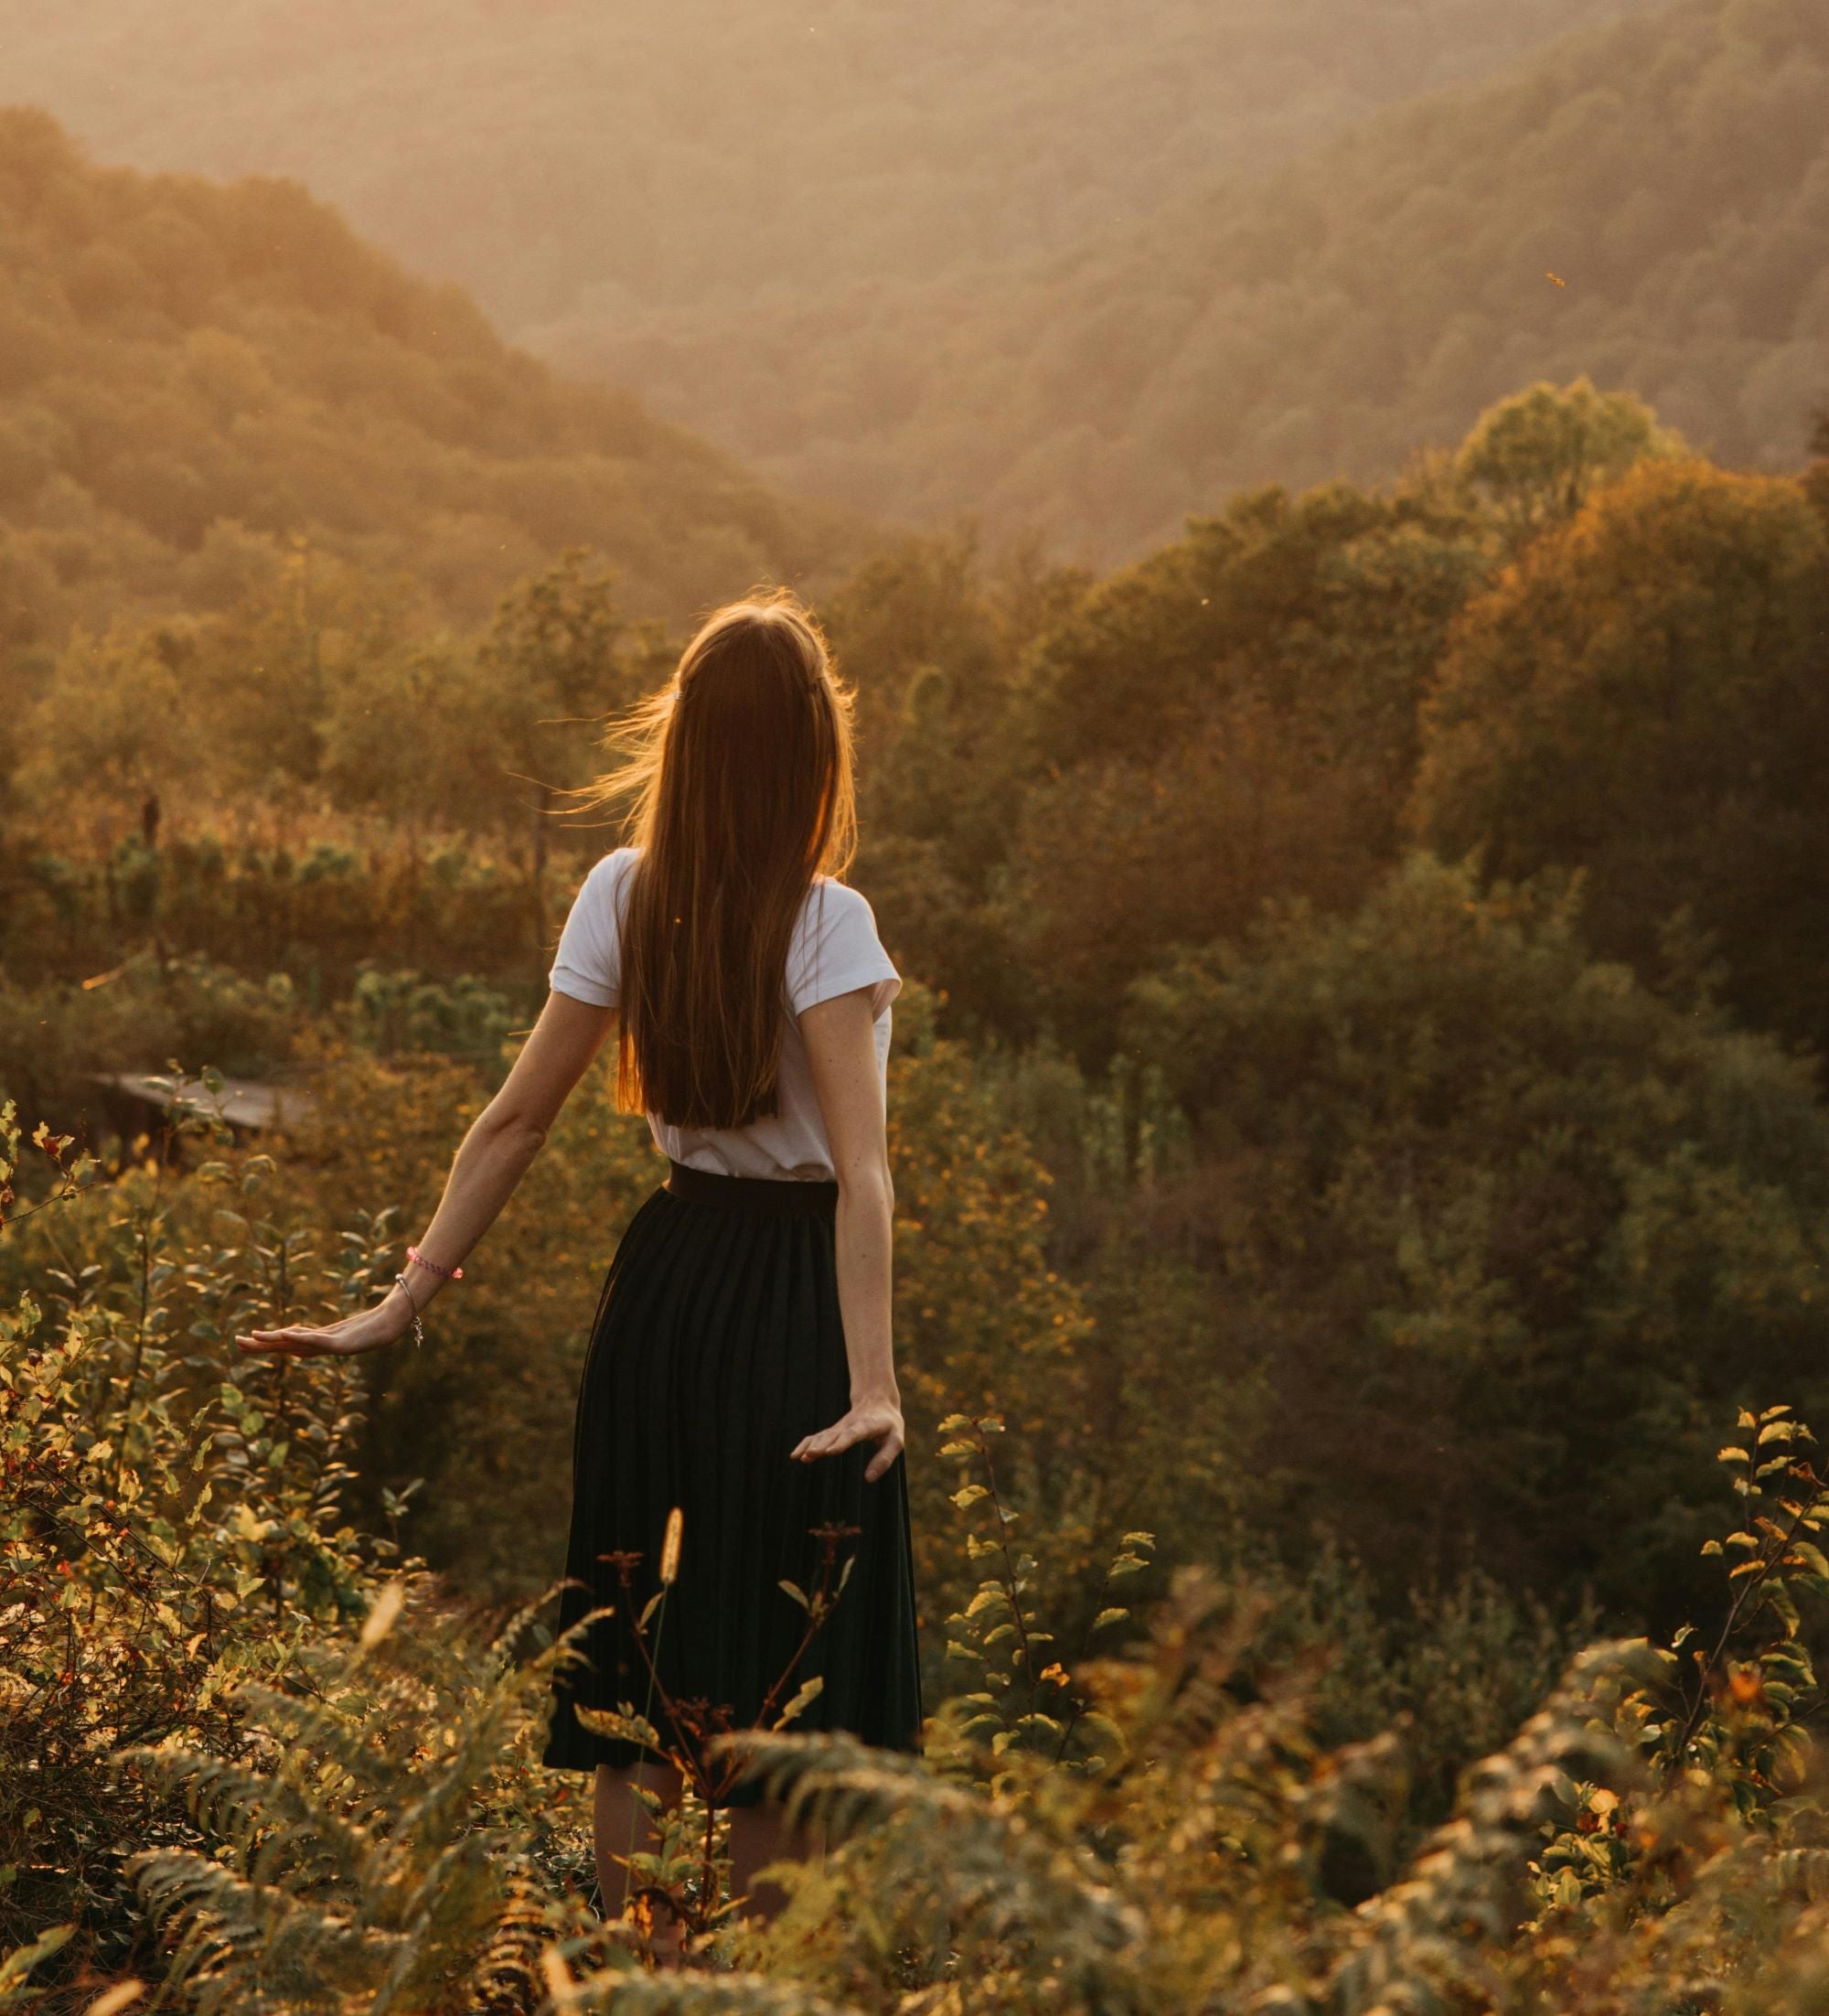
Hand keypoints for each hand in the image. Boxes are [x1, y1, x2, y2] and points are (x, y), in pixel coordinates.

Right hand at [236, 1286, 415, 1358]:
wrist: (392, 1326)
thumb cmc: (372, 1326)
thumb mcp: (345, 1328)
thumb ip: (328, 1332)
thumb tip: (316, 1332)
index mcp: (318, 1341)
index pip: (286, 1342)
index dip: (266, 1342)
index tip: (246, 1341)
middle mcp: (320, 1346)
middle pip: (283, 1345)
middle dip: (260, 1346)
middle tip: (236, 1344)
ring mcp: (328, 1345)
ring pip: (294, 1344)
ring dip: (272, 1342)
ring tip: (251, 1339)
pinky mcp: (340, 1343)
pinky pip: (315, 1340)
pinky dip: (298, 1338)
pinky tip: (284, 1335)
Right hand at [790, 1395, 904, 1482]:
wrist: (877, 1401)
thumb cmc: (889, 1425)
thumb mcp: (896, 1441)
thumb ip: (884, 1459)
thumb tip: (868, 1479)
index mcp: (867, 1425)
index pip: (852, 1434)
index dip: (841, 1442)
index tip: (829, 1451)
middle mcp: (849, 1426)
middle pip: (833, 1435)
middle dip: (821, 1445)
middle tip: (809, 1455)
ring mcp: (839, 1428)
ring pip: (823, 1435)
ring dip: (811, 1446)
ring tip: (800, 1457)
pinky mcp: (833, 1431)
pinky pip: (817, 1436)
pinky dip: (805, 1444)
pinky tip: (795, 1455)